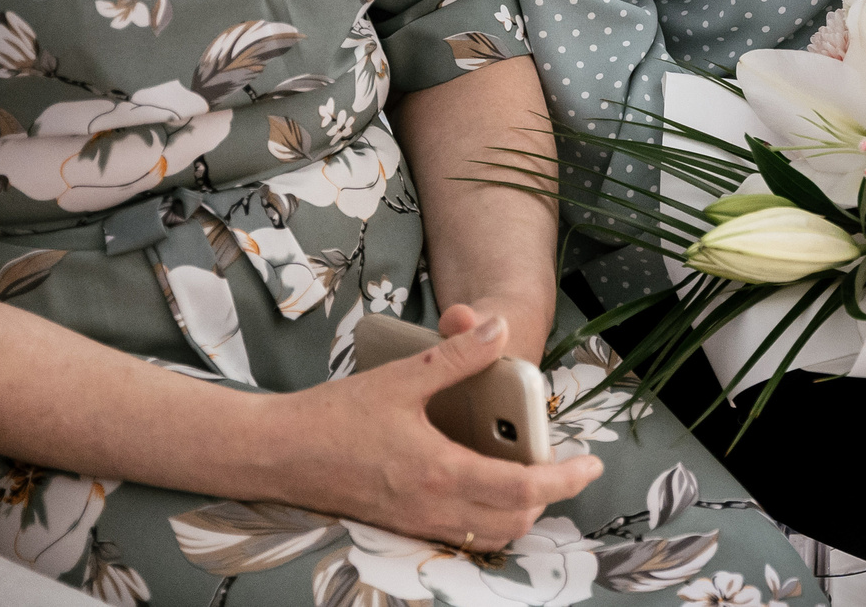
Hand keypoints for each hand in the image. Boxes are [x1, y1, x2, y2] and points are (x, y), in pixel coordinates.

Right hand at [272, 302, 600, 548]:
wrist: (274, 454)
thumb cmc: (333, 417)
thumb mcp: (401, 377)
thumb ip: (455, 357)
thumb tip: (497, 330)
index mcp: (441, 472)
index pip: (524, 489)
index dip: (566, 479)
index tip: (591, 464)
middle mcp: (433, 507)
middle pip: (514, 522)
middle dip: (547, 498)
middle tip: (562, 466)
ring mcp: (416, 523)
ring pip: (488, 535)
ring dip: (517, 512)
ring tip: (530, 474)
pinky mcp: (400, 525)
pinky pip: (459, 534)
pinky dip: (485, 518)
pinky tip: (482, 484)